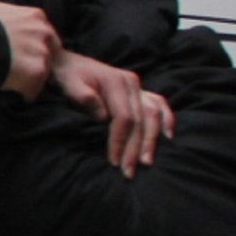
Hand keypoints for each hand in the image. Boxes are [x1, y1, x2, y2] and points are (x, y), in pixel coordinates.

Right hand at [0, 0, 55, 98]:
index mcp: (36, 16)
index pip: (42, 35)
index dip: (28, 45)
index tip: (14, 51)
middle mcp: (44, 34)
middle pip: (47, 53)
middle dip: (33, 61)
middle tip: (13, 67)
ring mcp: (43, 54)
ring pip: (42, 72)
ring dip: (29, 79)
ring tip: (10, 79)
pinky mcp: (38, 74)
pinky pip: (35, 89)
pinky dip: (24, 92)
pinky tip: (9, 87)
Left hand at [50, 47, 172, 174]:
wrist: (67, 64)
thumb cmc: (67, 77)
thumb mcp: (69, 84)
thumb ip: (84, 97)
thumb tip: (103, 116)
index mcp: (116, 82)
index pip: (124, 118)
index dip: (120, 141)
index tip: (113, 161)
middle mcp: (132, 84)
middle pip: (141, 120)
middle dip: (136, 148)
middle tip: (129, 172)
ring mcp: (138, 88)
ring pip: (153, 115)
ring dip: (152, 140)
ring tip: (147, 162)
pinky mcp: (138, 93)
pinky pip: (158, 105)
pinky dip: (167, 119)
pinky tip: (169, 136)